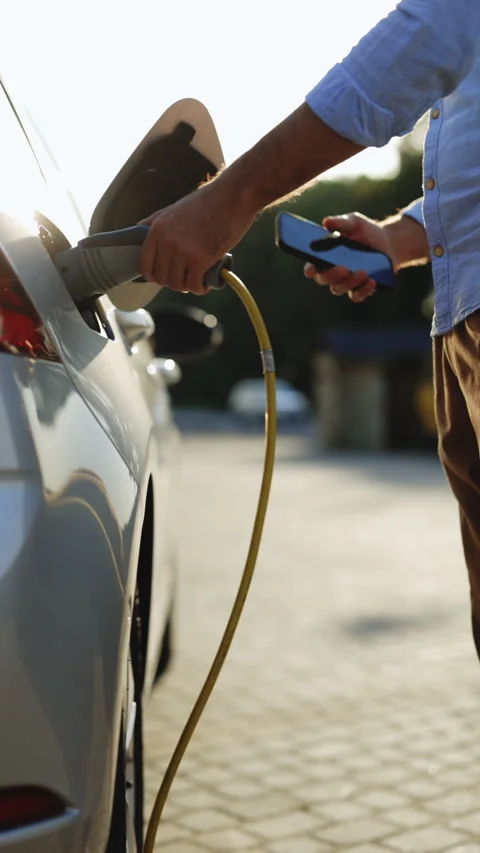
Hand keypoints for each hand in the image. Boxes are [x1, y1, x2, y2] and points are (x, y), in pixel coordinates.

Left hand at [139, 182, 255, 294]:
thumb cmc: (207, 202)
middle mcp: (167, 242)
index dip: (154, 275)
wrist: (232, 196)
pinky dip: (200, 288)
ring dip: (187, 286)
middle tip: (185, 277)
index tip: (164, 276)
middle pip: (162, 278)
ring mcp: (183, 251)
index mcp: (157, 229)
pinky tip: (204, 283)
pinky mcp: (201, 259)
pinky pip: (194, 285)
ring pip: (178, 284)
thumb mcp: (172, 208)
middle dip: (174, 281)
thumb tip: (138, 229)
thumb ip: (154, 221)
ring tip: (196, 280)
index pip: (145, 264)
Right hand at [304, 212, 391, 302]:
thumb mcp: (354, 222)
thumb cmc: (365, 231)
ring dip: (349, 282)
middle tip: (344, 268)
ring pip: (338, 289)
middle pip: (323, 279)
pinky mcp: (359, 289)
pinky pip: (356, 296)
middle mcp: (331, 272)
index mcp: (324, 256)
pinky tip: (372, 281)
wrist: (387, 242)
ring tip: (363, 272)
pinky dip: (363, 291)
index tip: (311, 270)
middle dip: (331, 275)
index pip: (312, 266)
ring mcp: (344, 282)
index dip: (310, 270)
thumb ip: (340, 223)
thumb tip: (326, 222)